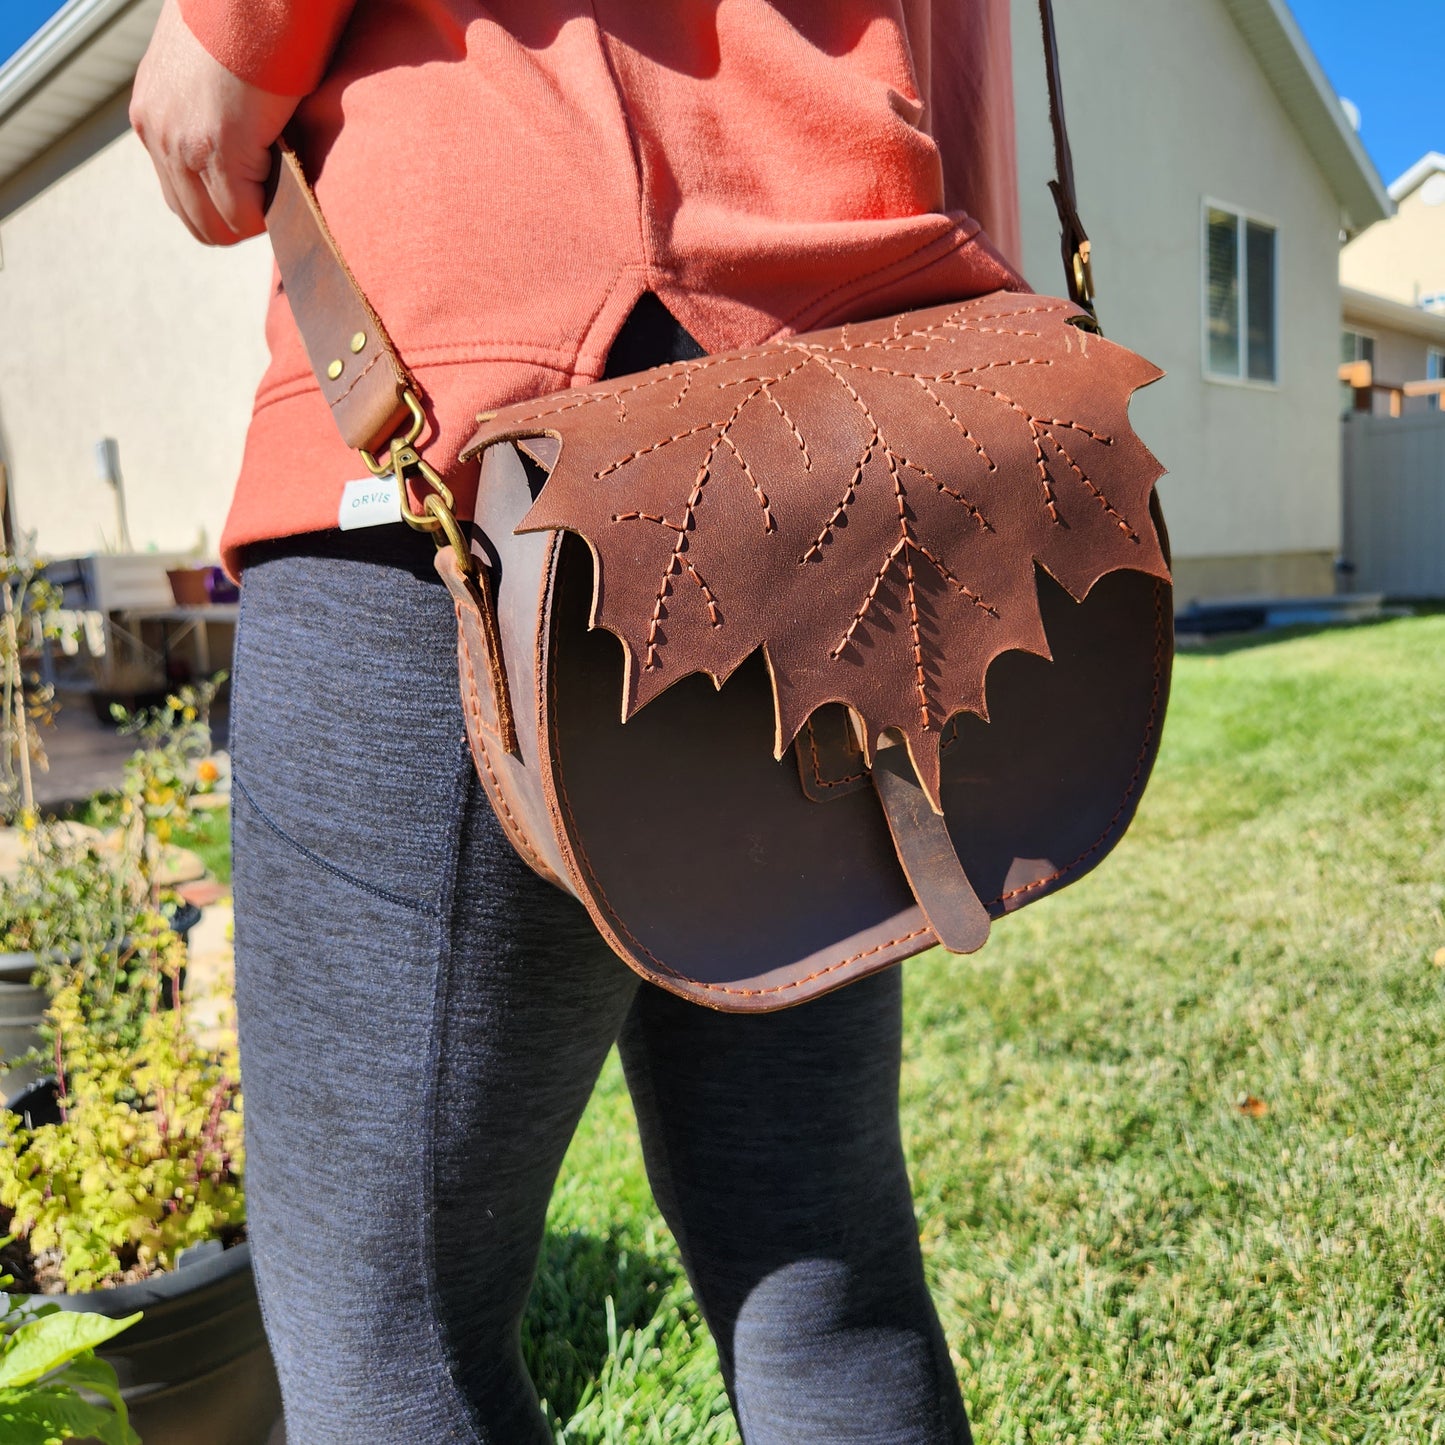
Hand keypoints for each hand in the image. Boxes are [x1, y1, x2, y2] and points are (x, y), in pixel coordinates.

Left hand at [130, 0, 299, 243]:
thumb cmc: (249, 15)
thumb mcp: (214, 67)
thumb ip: (215, 108)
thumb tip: (250, 144)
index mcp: (153, 112)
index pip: (181, 193)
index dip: (225, 203)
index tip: (261, 189)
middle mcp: (157, 132)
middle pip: (197, 221)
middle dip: (240, 221)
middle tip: (277, 198)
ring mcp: (181, 143)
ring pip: (219, 227)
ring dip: (256, 219)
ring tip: (285, 188)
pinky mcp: (216, 147)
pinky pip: (246, 216)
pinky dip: (271, 210)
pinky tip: (290, 177)